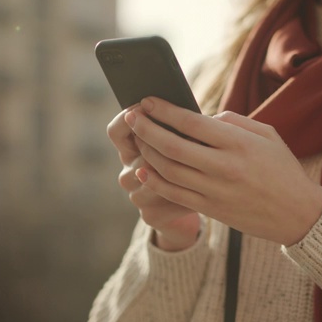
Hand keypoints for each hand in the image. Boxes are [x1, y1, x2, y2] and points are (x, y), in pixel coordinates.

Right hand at [107, 105, 199, 250]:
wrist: (195, 207)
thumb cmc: (192, 164)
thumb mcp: (184, 143)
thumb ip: (181, 129)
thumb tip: (199, 114)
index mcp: (131, 151)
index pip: (116, 131)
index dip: (128, 117)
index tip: (146, 105)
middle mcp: (128, 174)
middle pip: (139, 153)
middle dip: (165, 145)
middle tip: (188, 136)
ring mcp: (137, 196)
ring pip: (154, 178)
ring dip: (179, 169)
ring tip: (202, 163)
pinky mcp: (151, 216)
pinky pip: (169, 199)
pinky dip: (189, 192)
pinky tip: (204, 187)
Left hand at [125, 97, 321, 245]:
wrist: (298, 214)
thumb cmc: (282, 169)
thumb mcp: (266, 135)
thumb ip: (232, 122)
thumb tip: (200, 117)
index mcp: (239, 143)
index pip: (191, 122)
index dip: (164, 111)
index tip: (147, 102)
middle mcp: (224, 166)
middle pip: (172, 146)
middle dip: (146, 129)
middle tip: (132, 116)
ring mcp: (216, 191)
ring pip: (169, 170)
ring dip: (147, 153)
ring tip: (137, 139)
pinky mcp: (211, 209)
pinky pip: (174, 194)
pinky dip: (155, 181)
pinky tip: (144, 170)